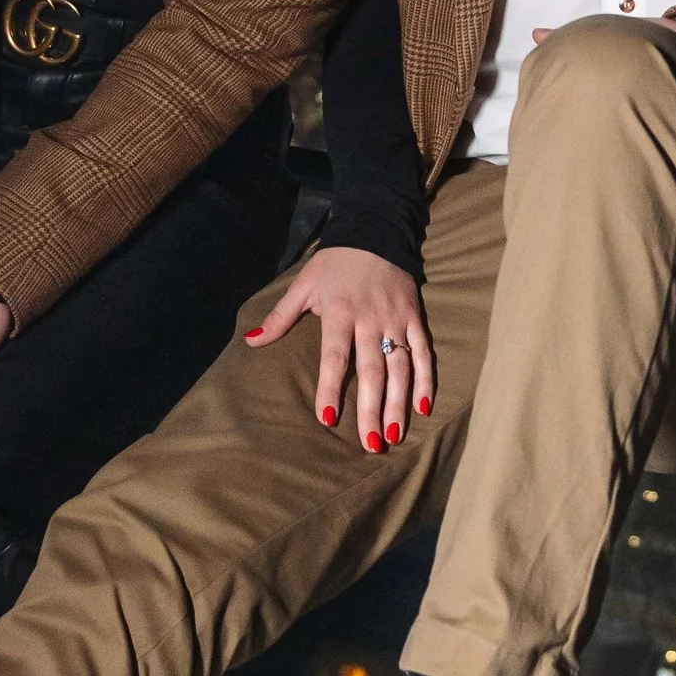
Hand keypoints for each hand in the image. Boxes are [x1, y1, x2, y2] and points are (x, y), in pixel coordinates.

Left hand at [243, 246, 434, 451]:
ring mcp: (395, 320)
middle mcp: (371, 320)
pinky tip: (422, 407)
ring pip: (400, 367)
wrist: (375, 231)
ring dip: (398, 403)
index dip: (332, 387)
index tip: (328, 418)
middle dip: (371, 408)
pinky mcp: (414, 318)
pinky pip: (423, 353)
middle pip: (372, 370)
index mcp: (340, 313)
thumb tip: (251, 341)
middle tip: (371, 444)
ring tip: (394, 434)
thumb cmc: (334, 264)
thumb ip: (280, 317)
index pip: (336, 356)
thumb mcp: (303, 285)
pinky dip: (425, 380)